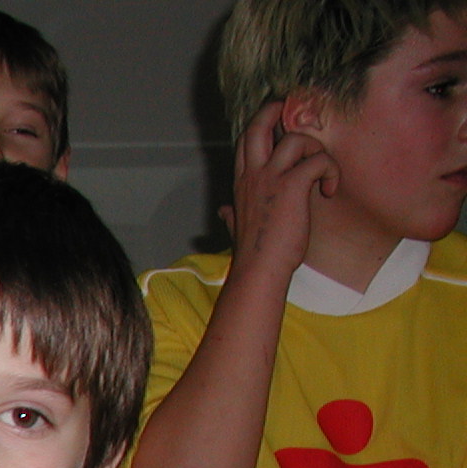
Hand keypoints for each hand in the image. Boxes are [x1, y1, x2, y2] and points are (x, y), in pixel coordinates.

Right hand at [225, 99, 335, 283]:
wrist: (259, 269)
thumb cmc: (253, 252)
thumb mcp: (236, 227)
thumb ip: (231, 214)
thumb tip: (223, 212)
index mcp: (242, 182)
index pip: (246, 141)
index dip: (262, 124)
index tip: (278, 122)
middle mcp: (254, 175)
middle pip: (260, 126)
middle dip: (277, 111)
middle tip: (295, 111)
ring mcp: (272, 179)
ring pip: (295, 138)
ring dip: (316, 148)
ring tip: (323, 171)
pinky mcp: (292, 186)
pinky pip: (318, 161)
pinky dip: (331, 171)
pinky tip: (330, 190)